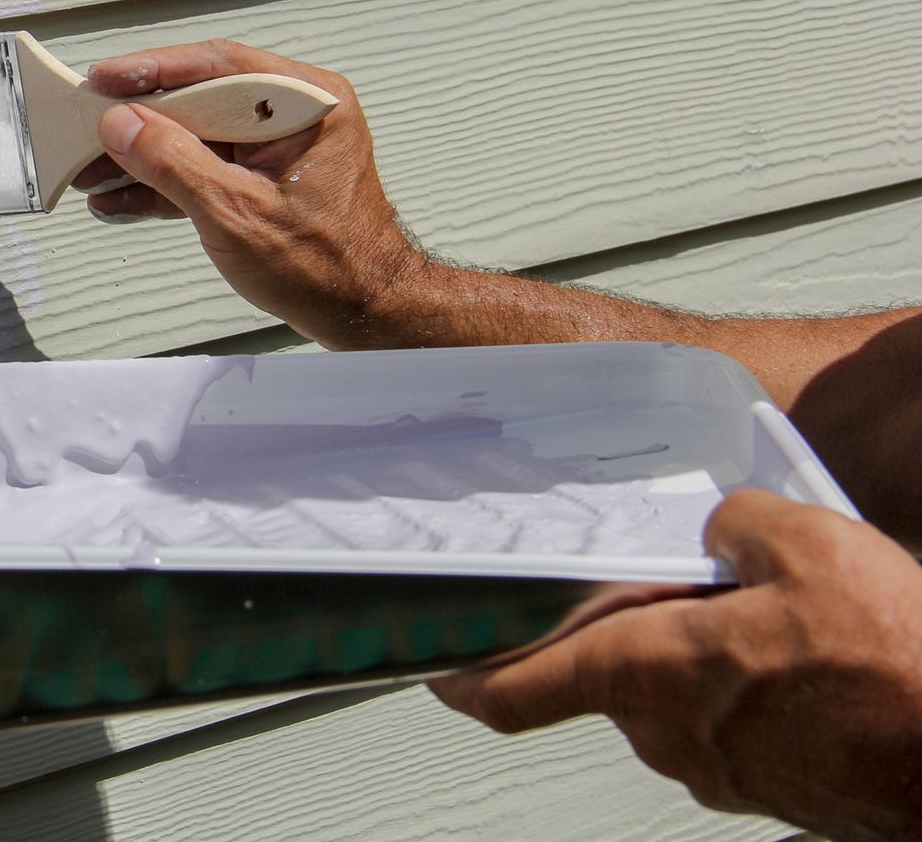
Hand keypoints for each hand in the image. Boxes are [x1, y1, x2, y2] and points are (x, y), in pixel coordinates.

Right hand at [77, 38, 422, 345]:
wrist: (362, 314)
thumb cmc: (329, 267)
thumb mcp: (237, 214)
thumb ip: (174, 164)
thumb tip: (123, 125)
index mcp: (306, 102)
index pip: (217, 65)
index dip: (153, 70)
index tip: (104, 79)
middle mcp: (292, 113)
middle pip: (198, 98)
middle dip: (137, 121)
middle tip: (85, 127)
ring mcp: (275, 146)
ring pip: (193, 135)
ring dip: (141, 157)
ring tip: (91, 172)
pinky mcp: (259, 177)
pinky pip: (202, 167)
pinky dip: (162, 183)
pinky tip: (120, 197)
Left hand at [431, 489, 921, 840]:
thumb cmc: (895, 665)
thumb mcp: (804, 543)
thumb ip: (735, 524)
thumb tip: (722, 531)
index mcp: (648, 675)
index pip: (519, 689)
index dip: (468, 678)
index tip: (437, 665)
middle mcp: (670, 734)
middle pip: (611, 675)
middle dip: (631, 627)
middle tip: (676, 580)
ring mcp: (724, 772)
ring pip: (680, 697)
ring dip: (700, 655)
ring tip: (769, 611)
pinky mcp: (777, 789)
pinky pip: (735, 724)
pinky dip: (748, 688)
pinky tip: (807, 653)